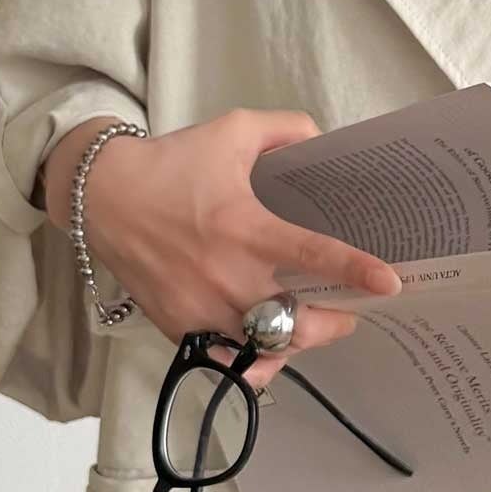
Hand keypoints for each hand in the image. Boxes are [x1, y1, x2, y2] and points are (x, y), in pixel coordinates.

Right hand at [43, 109, 401, 389]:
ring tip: (312, 325)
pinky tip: (269, 346)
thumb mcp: (231, 131)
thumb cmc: (171, 165)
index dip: (354, 270)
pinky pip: (231, 361)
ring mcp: (202, 309)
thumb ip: (285, 130)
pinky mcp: (181, 329)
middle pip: (296, 324)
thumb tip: (323, 142)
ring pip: (267, 350)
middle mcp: (227, 276)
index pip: (311, 255)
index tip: (389, 283)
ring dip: (297, 342)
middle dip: (333, 324)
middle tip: (347, 311)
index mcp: (245, 228)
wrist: (101, 197)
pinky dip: (257, 360)